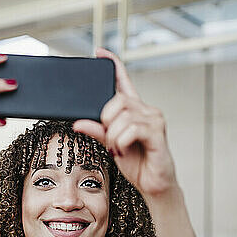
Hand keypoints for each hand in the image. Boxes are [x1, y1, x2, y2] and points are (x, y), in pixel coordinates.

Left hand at [72, 47, 177, 199]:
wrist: (153, 184)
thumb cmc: (136, 163)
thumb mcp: (110, 145)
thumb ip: (97, 131)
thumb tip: (78, 122)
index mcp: (134, 110)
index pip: (123, 81)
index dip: (113, 65)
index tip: (100, 52)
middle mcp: (146, 110)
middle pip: (117, 100)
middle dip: (105, 120)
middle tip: (109, 140)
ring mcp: (154, 120)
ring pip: (121, 117)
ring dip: (113, 136)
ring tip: (118, 149)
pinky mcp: (158, 133)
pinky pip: (131, 129)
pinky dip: (122, 141)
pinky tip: (125, 150)